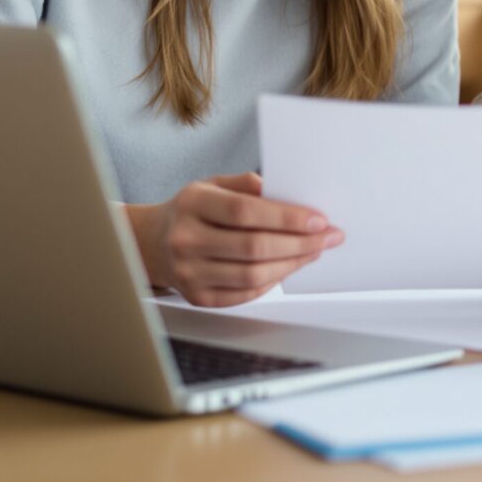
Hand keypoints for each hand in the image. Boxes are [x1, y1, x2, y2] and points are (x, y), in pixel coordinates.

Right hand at [126, 172, 342, 306]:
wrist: (152, 243)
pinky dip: (273, 281)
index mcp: (193, 205)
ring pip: (253, 275)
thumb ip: (247, 184)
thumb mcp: (212, 184)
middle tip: (329, 237)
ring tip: (314, 251)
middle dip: (300, 243)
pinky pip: (245, 294)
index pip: (245, 212)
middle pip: (254, 247)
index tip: (319, 219)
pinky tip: (289, 267)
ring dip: (292, 264)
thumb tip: (287, 192)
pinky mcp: (198, 297)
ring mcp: (189, 272)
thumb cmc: (193, 210)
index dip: (286, 217)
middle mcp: (186, 240)